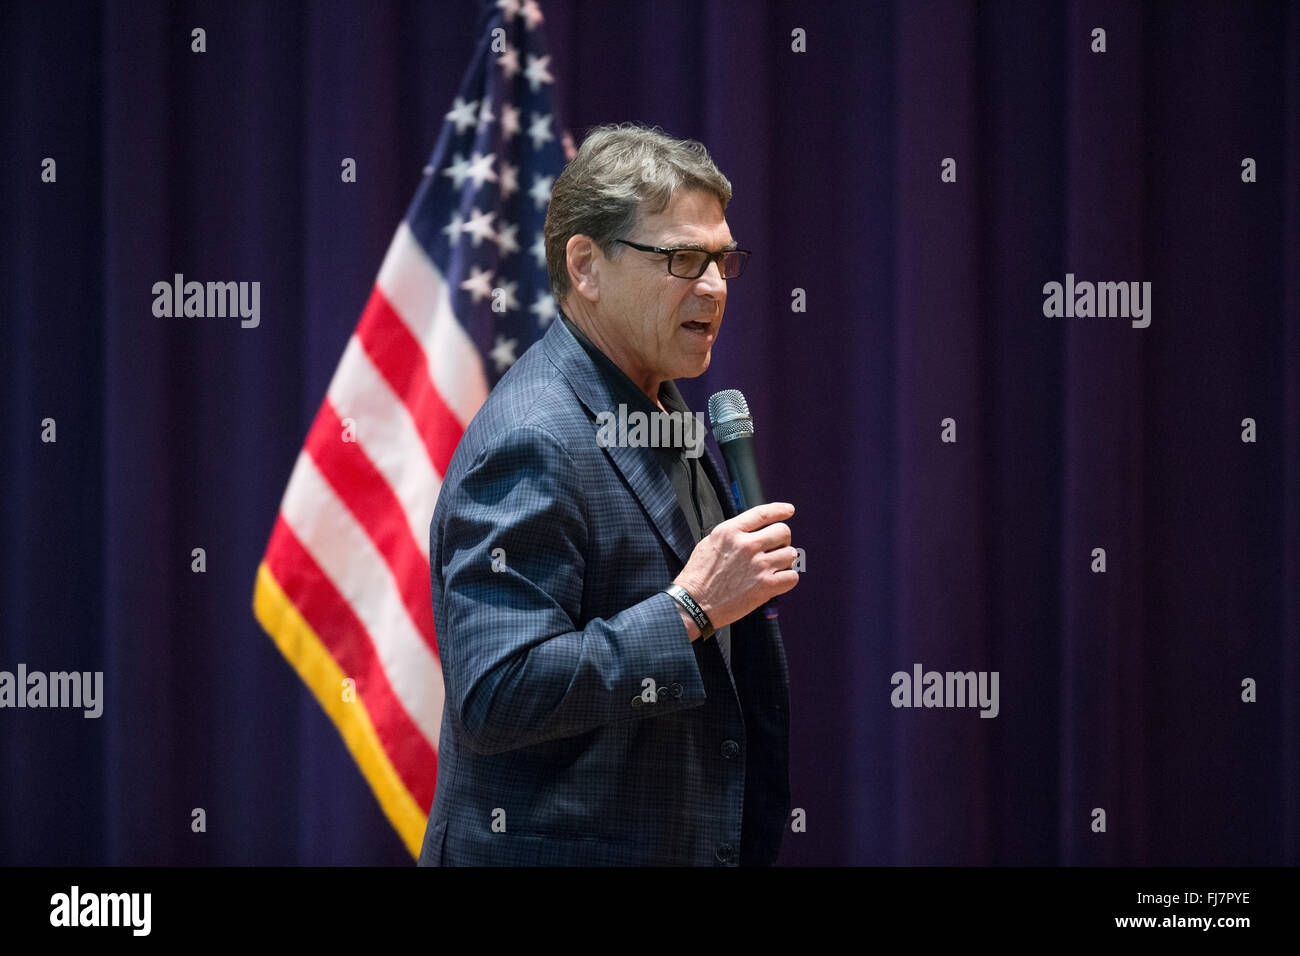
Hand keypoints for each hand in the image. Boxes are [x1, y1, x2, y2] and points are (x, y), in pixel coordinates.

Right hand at [673, 502, 798, 637]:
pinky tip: (776, 581)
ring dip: (785, 561)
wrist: (695, 603)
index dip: (780, 510)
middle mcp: (747, 545)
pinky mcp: (765, 586)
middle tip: (775, 549)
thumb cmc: (699, 575)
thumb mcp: (710, 542)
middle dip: (782, 540)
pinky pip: (792, 576)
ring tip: (773, 568)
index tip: (789, 510)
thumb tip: (752, 530)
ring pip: (790, 554)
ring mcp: (758, 565)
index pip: (763, 513)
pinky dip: (787, 579)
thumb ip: (732, 533)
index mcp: (731, 531)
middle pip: (783, 531)